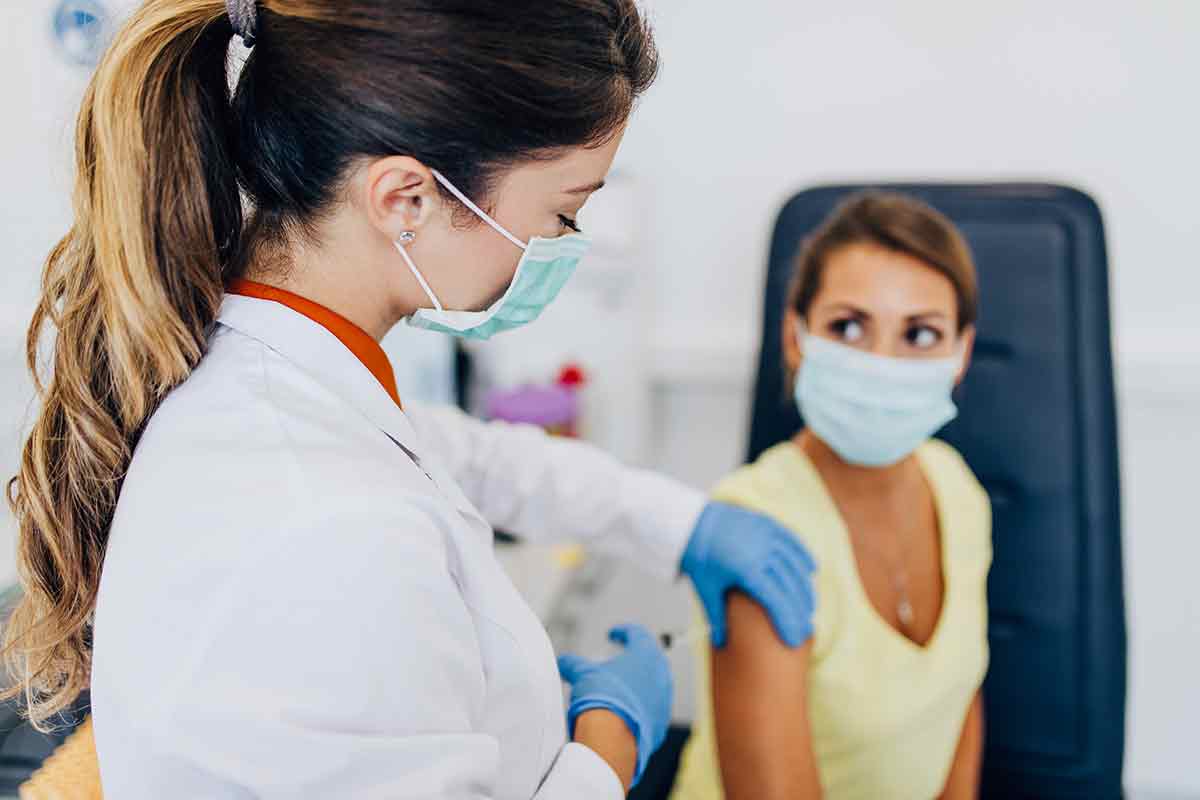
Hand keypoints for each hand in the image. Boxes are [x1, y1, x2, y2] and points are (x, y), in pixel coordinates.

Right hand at [557, 624, 672, 786]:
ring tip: (621, 688)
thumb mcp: (582, 674)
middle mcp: (660, 674)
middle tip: (621, 659)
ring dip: (640, 683)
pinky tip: (625, 711)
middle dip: (635, 657)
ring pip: (654, 684)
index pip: (638, 634)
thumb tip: (563, 661)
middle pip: (651, 658)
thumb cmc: (601, 699)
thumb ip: (573, 664)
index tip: (614, 634)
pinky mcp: (661, 722)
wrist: (613, 738)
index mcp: (645, 654)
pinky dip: (641, 706)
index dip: (623, 632)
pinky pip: (652, 708)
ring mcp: (664, 700)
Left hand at [680, 501, 816, 647]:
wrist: (689, 522)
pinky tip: (811, 570)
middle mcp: (760, 551)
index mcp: (745, 569)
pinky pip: (792, 540)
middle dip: (801, 610)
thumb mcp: (706, 589)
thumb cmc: (698, 557)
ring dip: (805, 586)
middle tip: (806, 629)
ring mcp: (766, 535)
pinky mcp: (766, 523)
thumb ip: (716, 618)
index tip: (795, 641)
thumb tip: (720, 645)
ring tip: (809, 606)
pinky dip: (803, 556)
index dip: (788, 622)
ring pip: (795, 564)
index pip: (776, 601)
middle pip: (790, 585)